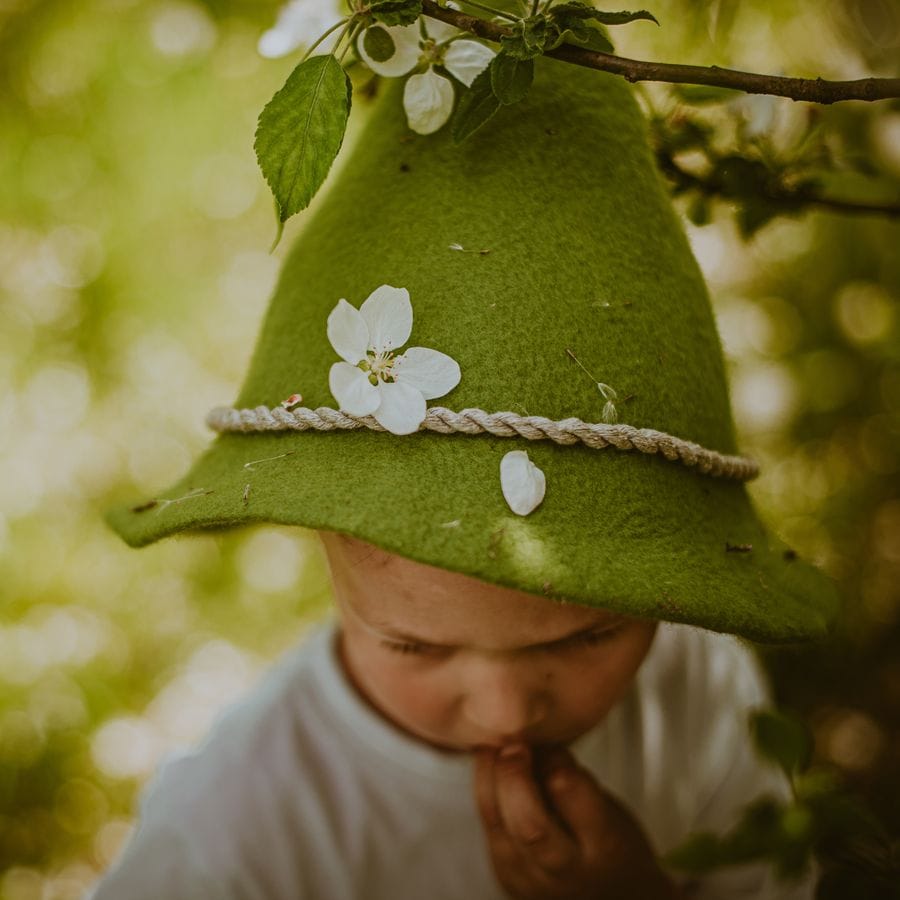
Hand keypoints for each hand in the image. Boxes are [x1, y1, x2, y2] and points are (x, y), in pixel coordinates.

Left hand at [473, 743, 682, 899]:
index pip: (571, 796)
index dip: (554, 761)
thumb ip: (575, 781)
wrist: (611, 898)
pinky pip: (488, 831)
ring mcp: (532, 881)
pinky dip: (486, 796)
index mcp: (604, 845)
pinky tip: (489, 773)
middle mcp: (566, 870)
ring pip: (497, 825)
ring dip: (489, 779)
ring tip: (493, 750)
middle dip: (513, 775)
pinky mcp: (507, 879)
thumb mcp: (611, 809)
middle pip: (528, 822)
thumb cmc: (613, 845)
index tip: (550, 744)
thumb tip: (537, 744)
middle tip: (514, 744)